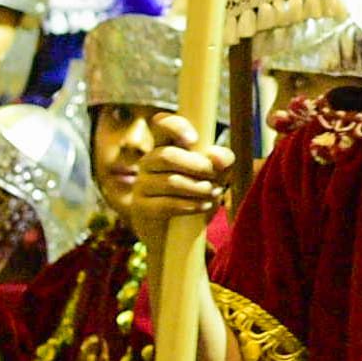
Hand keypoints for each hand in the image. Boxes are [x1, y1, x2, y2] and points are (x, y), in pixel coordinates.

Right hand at [126, 113, 234, 247]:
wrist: (178, 235)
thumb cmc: (196, 196)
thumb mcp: (215, 177)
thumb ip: (222, 161)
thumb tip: (218, 158)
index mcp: (165, 146)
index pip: (162, 125)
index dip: (175, 126)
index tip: (193, 139)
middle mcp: (149, 162)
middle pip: (168, 156)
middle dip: (198, 167)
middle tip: (216, 180)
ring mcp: (141, 184)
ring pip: (171, 182)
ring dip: (199, 189)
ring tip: (213, 195)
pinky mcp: (140, 207)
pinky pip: (166, 204)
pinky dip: (190, 205)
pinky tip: (203, 207)